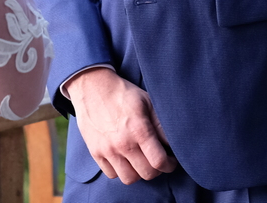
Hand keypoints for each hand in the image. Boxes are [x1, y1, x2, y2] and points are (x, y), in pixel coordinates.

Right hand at [66, 68, 176, 183]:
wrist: (92, 87)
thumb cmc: (123, 94)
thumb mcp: (147, 102)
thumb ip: (161, 125)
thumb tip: (174, 143)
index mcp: (139, 129)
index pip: (159, 162)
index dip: (169, 165)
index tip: (170, 160)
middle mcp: (123, 143)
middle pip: (147, 174)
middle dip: (157, 169)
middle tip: (157, 160)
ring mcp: (107, 150)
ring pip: (129, 179)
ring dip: (138, 172)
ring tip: (140, 161)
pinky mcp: (95, 152)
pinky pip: (112, 174)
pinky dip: (120, 170)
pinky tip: (124, 159)